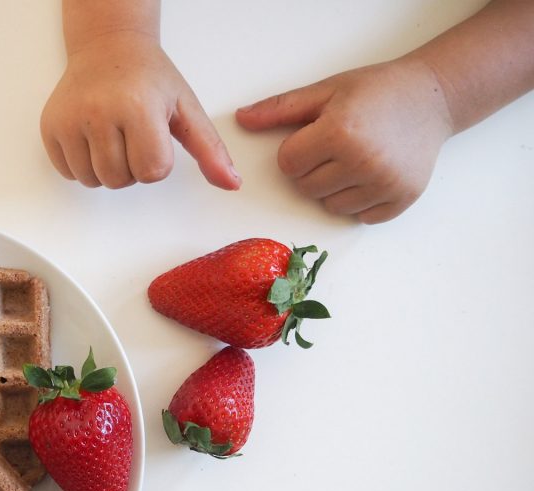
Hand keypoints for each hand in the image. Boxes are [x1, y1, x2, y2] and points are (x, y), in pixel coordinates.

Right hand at [41, 31, 239, 189]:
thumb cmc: (149, 78)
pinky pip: (69, 173)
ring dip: (107, 169)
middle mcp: (99, 112)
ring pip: (93, 181)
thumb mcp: (186, 108)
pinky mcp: (50, 128)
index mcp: (138, 107)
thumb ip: (210, 149)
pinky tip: (91, 138)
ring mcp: (70, 120)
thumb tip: (232, 183)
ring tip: (112, 137)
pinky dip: (82, 165)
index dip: (157, 161)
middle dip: (131, 167)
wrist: (108, 47)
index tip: (154, 135)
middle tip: (132, 135)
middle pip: (120, 180)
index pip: (152, 171)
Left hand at [236, 59, 452, 222]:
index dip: (296, 150)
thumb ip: (280, 108)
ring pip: (330, 206)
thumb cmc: (375, 91)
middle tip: (338, 145)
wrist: (433, 97)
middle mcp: (364, 162)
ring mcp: (385, 184)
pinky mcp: (401, 199)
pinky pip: (359, 217)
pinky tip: (373, 173)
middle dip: (313, 169)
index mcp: (341, 132)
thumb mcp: (326, 91)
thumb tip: (241, 119)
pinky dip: (360, 201)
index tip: (317, 134)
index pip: (288, 165)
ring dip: (334, 187)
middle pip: (306, 188)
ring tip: (356, 158)